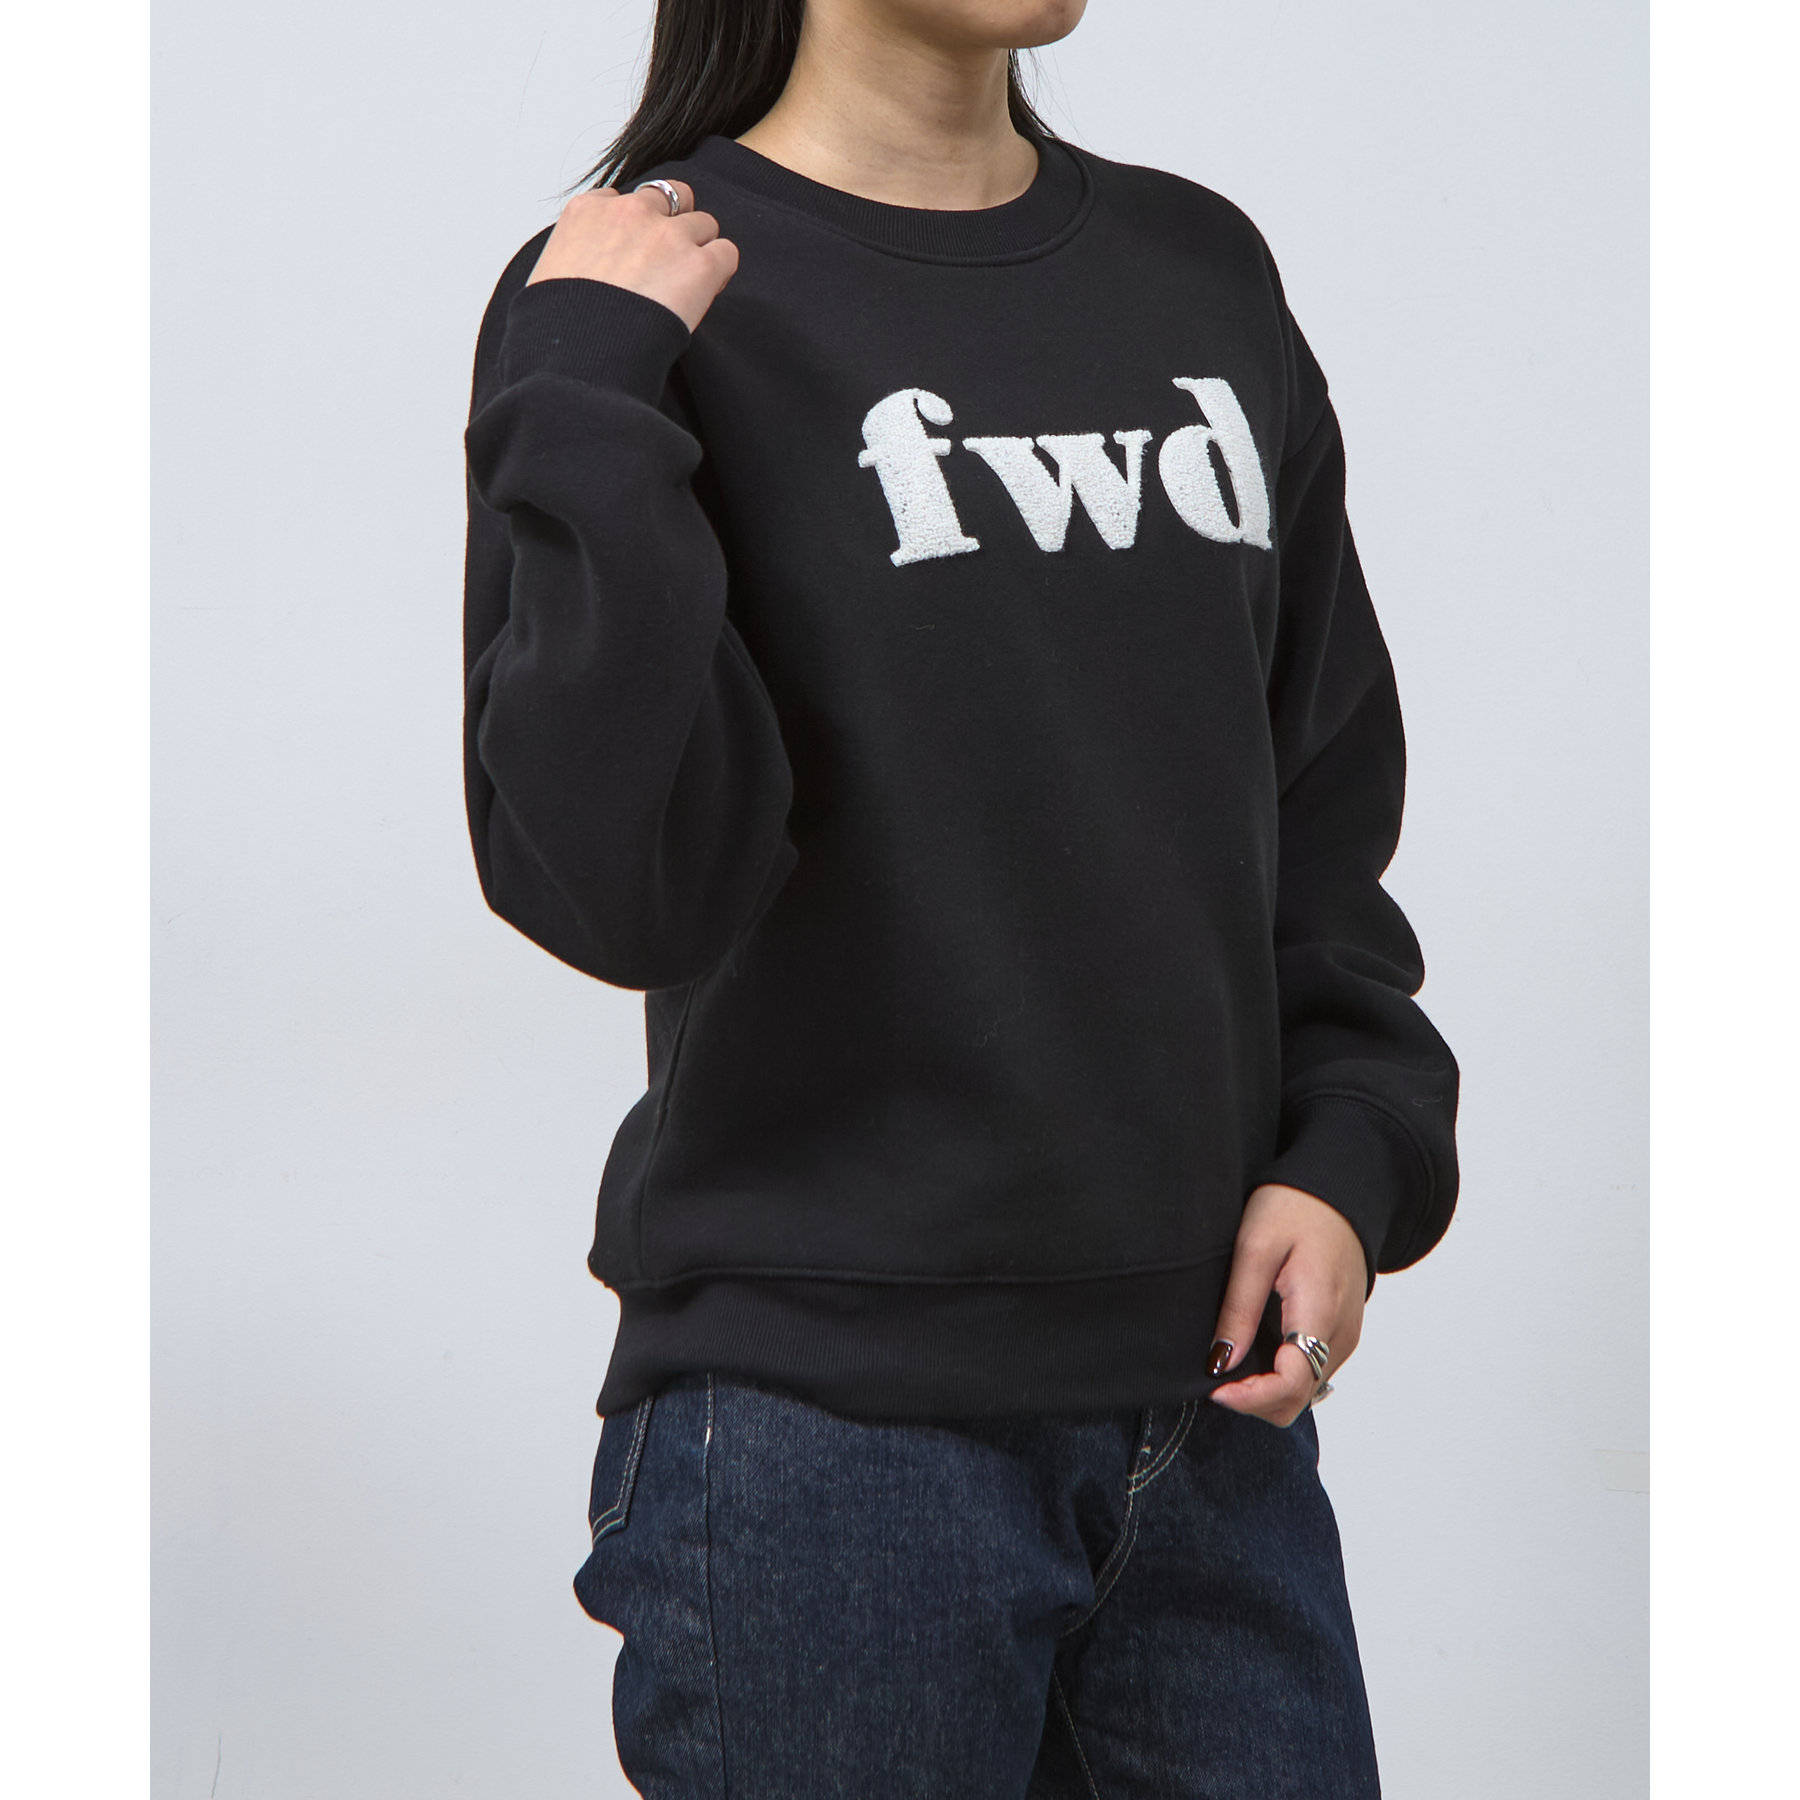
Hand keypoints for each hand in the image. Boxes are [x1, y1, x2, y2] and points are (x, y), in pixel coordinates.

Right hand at [525, 179, 738, 331]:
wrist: (582, 354)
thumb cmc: (558, 329)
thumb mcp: (548, 278)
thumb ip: (573, 259)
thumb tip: (583, 277)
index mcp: (587, 211)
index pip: (622, 200)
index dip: (635, 228)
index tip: (634, 255)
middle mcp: (630, 212)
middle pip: (669, 197)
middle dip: (672, 224)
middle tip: (668, 263)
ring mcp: (667, 235)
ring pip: (703, 222)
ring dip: (700, 248)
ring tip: (687, 284)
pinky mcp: (699, 264)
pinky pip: (726, 252)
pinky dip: (721, 270)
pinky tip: (707, 292)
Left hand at [1206, 1183, 1366, 1426]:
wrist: (1340, 1189)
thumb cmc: (1296, 1207)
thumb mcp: (1255, 1248)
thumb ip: (1240, 1309)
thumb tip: (1221, 1363)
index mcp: (1320, 1314)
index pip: (1290, 1386)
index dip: (1249, 1398)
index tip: (1213, 1387)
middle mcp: (1341, 1336)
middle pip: (1297, 1399)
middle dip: (1253, 1399)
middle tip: (1215, 1373)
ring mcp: (1346, 1336)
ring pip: (1304, 1390)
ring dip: (1265, 1389)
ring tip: (1230, 1359)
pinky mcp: (1341, 1331)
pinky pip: (1311, 1369)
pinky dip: (1280, 1373)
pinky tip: (1253, 1349)